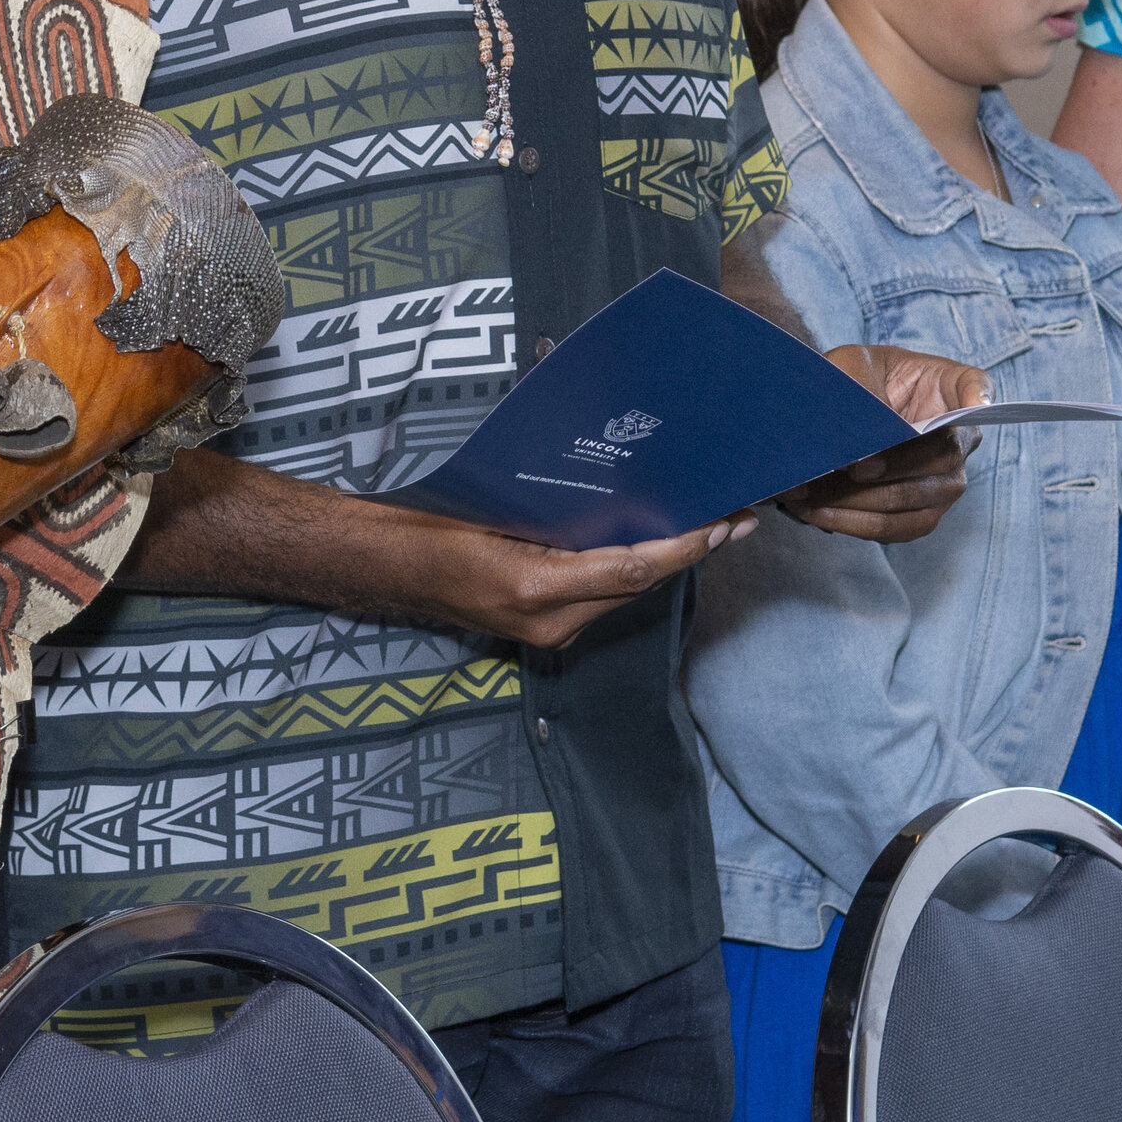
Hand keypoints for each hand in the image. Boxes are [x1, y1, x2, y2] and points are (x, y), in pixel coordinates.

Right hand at [419, 511, 756, 649]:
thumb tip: (619, 488)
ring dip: (666, 563)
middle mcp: (550, 622)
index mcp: (536, 587)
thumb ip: (555, 511)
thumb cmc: (430, 527)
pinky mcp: (545, 631)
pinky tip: (654, 543)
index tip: (719, 524)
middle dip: (689, 553)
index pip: (630, 568)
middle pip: (639, 586)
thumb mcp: (493, 507)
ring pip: (625, 594)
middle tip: (734, 518)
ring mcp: (548, 633)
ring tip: (709, 527)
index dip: (681, 547)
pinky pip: (602, 599)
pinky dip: (632, 572)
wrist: (387, 567)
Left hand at [783, 345, 982, 541]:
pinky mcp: (921, 513)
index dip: (970, 399)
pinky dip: (852, 523)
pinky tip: (816, 512)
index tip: (957, 407)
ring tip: (809, 497)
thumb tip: (855, 425)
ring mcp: (946, 482)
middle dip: (887, 469)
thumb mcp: (854, 363)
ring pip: (910, 500)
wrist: (847, 410)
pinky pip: (893, 527)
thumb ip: (860, 384)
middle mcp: (961, 440)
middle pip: (937, 460)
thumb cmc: (859, 377)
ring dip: (857, 502)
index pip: (975, 388)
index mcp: (954, 389)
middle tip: (846, 466)